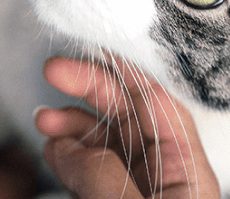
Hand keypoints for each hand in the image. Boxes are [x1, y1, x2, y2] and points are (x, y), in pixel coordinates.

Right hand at [36, 57, 220, 198]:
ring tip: (44, 119)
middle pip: (128, 115)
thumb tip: (67, 146)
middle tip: (54, 71)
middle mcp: (162, 177)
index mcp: (185, 172)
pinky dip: (67, 157)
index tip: (94, 46)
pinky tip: (51, 148)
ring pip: (103, 144)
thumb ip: (102, 174)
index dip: (126, 71)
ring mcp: (135, 191)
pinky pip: (89, 173)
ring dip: (72, 125)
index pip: (159, 104)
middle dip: (91, 89)